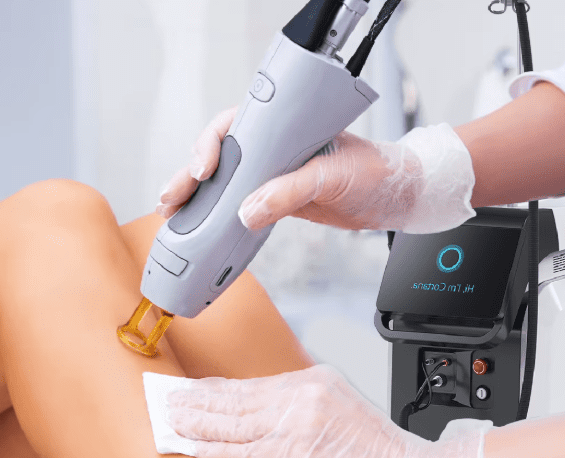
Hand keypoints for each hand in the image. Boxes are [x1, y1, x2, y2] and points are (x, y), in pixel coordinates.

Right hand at [158, 108, 476, 233]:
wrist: (393, 197)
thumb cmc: (373, 171)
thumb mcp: (332, 176)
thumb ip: (291, 192)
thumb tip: (247, 213)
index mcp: (284, 127)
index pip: (235, 126)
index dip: (212, 144)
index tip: (205, 167)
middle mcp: (273, 147)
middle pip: (220, 154)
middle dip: (191, 174)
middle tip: (171, 197)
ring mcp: (272, 173)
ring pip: (225, 181)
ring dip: (198, 196)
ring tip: (171, 213)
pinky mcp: (277, 198)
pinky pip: (240, 204)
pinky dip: (219, 214)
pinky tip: (201, 225)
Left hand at [167, 365, 512, 457]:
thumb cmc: (381, 453)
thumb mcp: (341, 412)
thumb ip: (306, 407)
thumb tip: (269, 413)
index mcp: (314, 380)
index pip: (254, 384)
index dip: (218, 388)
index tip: (195, 389)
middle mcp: (303, 393)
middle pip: (238, 397)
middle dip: (198, 399)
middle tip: (167, 398)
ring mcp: (299, 420)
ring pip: (234, 420)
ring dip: (196, 420)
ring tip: (169, 419)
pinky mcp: (297, 451)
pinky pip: (243, 449)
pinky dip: (213, 447)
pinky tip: (192, 446)